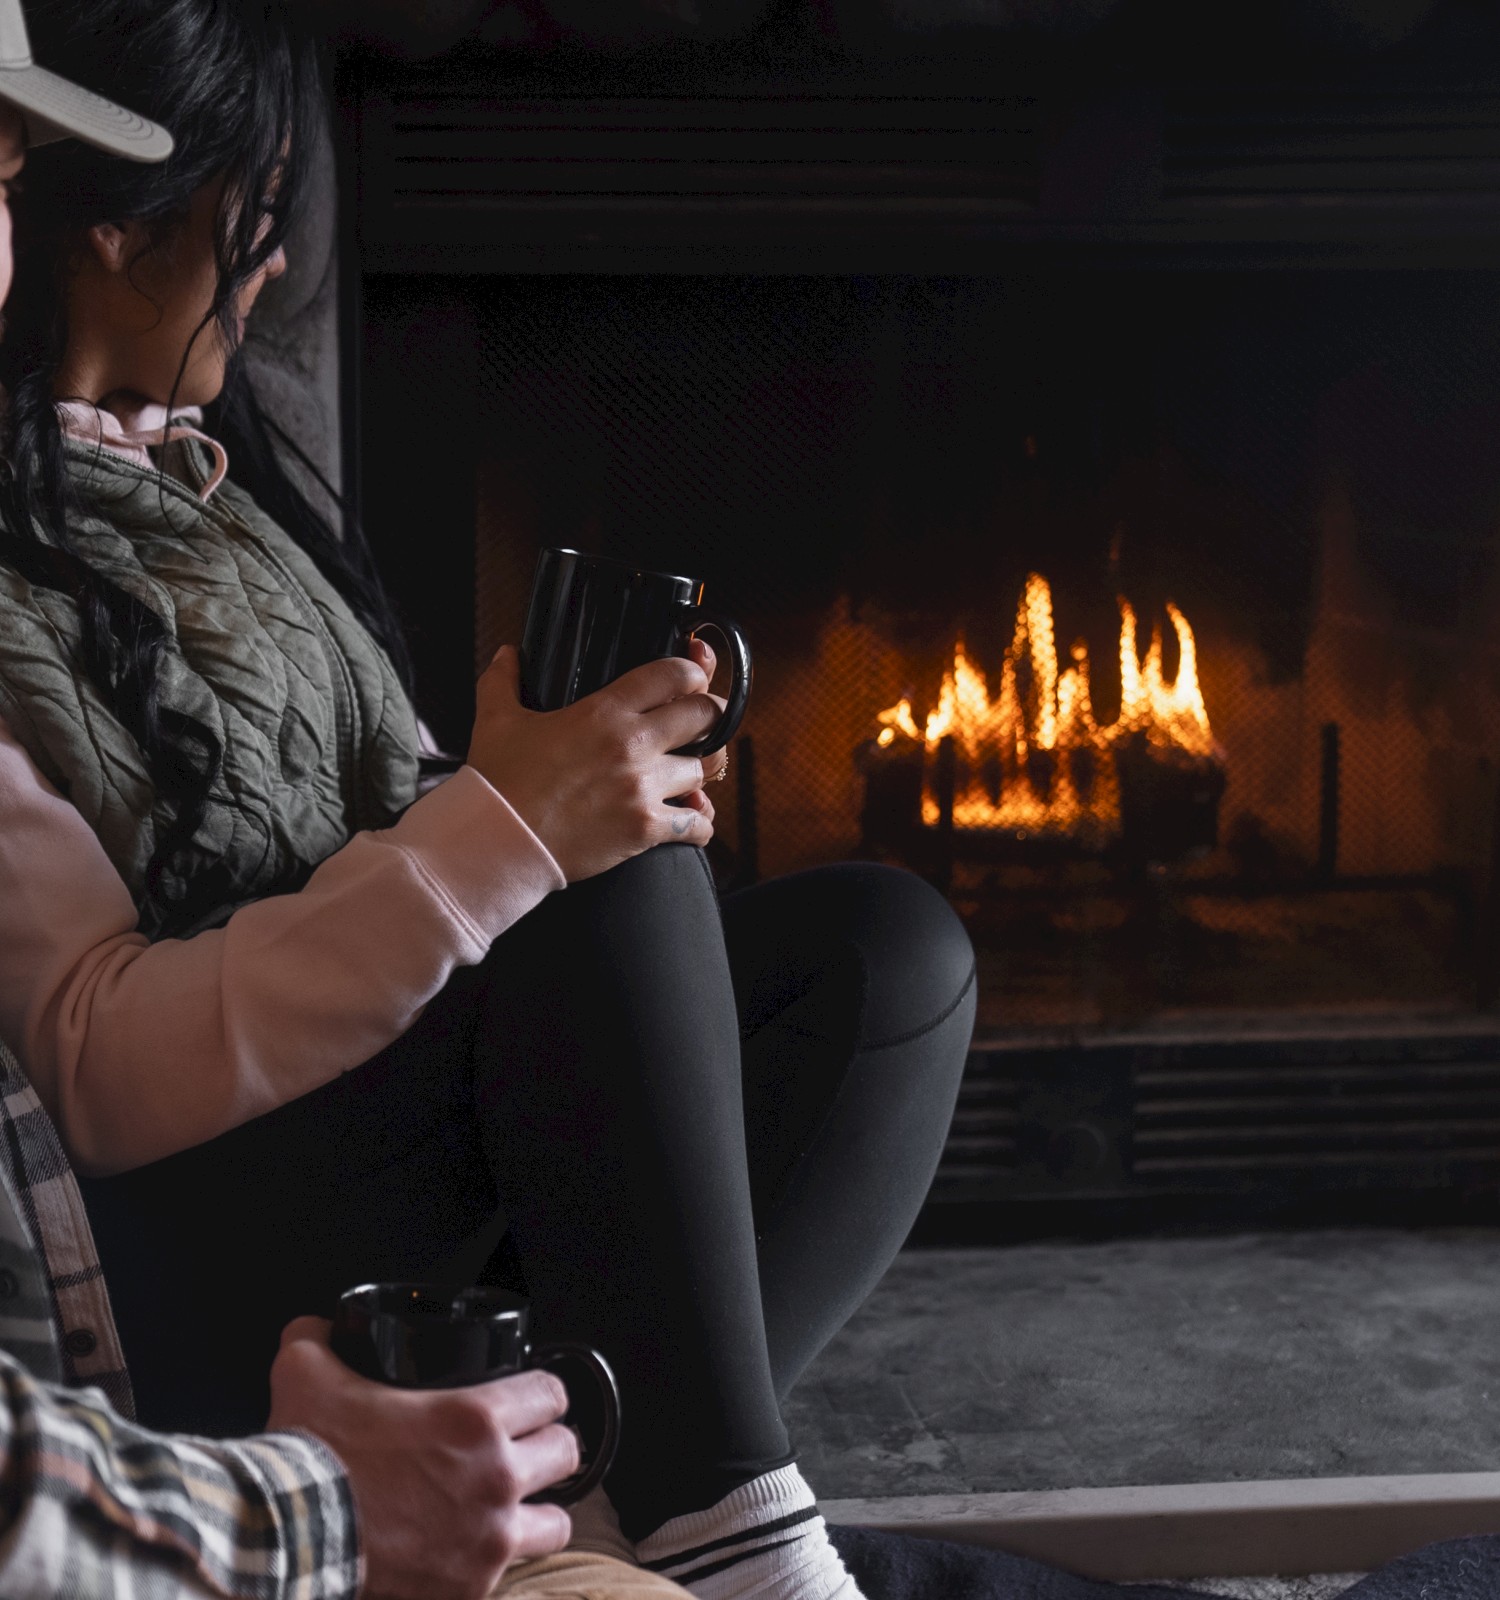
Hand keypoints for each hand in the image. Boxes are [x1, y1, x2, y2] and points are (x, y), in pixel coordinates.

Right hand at [266, 1317, 578, 1599]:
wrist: (286, 1540)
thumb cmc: (308, 1457)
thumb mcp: (308, 1371)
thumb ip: (319, 1338)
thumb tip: (319, 1328)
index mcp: (476, 1419)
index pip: (551, 1394)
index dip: (542, 1393)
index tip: (530, 1400)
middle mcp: (496, 1478)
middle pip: (566, 1453)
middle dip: (546, 1447)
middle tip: (520, 1449)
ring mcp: (490, 1540)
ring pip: (557, 1523)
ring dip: (537, 1511)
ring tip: (511, 1506)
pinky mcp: (470, 1589)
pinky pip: (508, 1575)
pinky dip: (494, 1563)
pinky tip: (471, 1552)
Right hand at [467, 637, 726, 880]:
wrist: (499, 840)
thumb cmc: (499, 781)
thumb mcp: (496, 721)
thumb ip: (504, 681)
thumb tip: (507, 653)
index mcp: (604, 712)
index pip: (670, 675)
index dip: (691, 673)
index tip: (693, 679)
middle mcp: (632, 745)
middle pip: (703, 716)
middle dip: (711, 716)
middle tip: (706, 722)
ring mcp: (643, 788)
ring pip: (703, 770)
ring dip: (699, 771)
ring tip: (690, 773)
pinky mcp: (645, 829)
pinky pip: (697, 823)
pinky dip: (701, 823)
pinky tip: (695, 821)